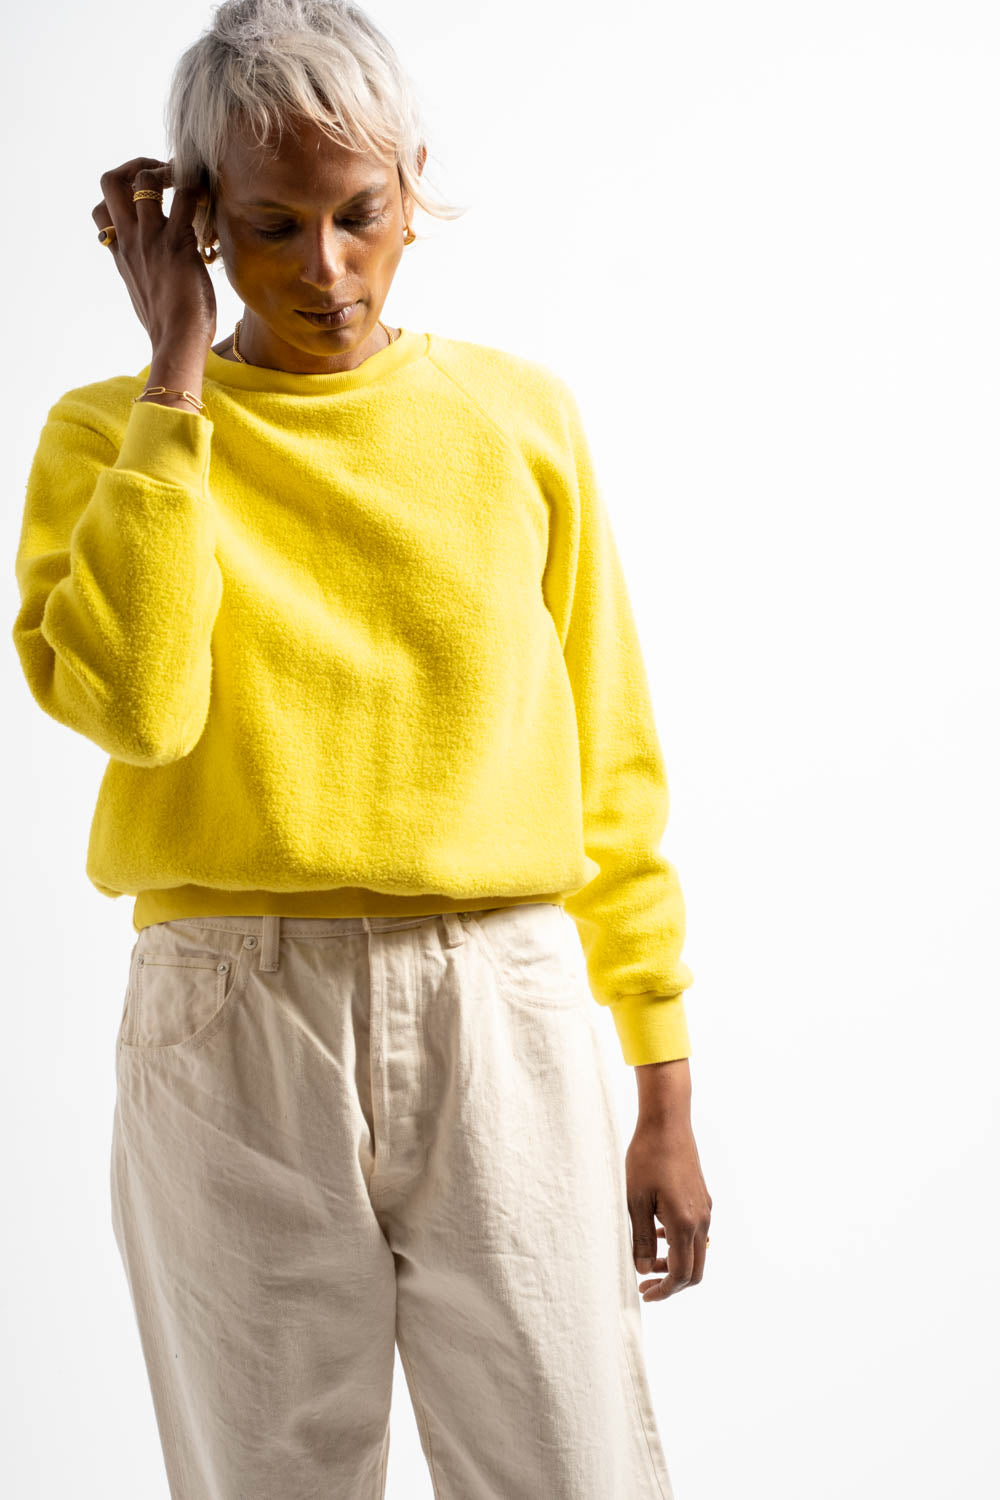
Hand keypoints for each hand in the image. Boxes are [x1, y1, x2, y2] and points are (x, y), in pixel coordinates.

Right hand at [91, 156, 216, 351]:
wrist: (176, 343)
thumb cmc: (167, 327)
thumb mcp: (143, 296)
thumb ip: (143, 274)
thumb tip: (155, 273)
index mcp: (119, 253)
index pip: (100, 211)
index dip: (118, 196)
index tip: (140, 200)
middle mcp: (130, 240)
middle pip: (109, 181)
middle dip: (134, 166)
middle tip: (160, 175)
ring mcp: (151, 239)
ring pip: (146, 180)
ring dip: (168, 171)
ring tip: (186, 181)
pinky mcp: (178, 243)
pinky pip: (186, 197)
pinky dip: (197, 190)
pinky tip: (208, 199)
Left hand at [626, 1115, 711, 1300]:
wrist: (668, 1123)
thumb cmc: (647, 1158)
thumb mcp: (636, 1200)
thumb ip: (642, 1239)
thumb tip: (643, 1270)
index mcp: (684, 1223)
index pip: (680, 1274)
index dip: (664, 1291)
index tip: (644, 1294)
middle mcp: (701, 1220)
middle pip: (695, 1270)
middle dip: (672, 1284)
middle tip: (646, 1285)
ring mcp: (705, 1208)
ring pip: (697, 1252)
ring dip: (676, 1263)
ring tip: (649, 1260)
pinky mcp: (703, 1198)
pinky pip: (697, 1233)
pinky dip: (681, 1244)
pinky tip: (659, 1234)